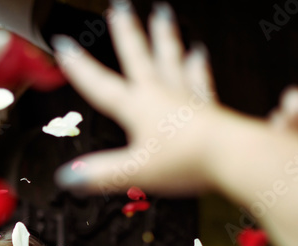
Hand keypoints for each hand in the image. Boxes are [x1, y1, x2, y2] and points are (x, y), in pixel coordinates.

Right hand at [50, 2, 226, 195]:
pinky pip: (200, 78)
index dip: (80, 67)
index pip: (101, 85)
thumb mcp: (134, 171)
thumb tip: (69, 177)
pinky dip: (197, 64)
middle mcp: (160, 95)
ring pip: (171, 58)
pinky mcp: (207, 105)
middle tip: (120, 8)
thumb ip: (99, 174)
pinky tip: (199, 54)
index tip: (66, 45)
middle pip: (139, 57)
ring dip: (164, 37)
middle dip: (127, 32)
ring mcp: (185, 96)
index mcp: (138, 108)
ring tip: (162, 15)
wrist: (232, 155)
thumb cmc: (187, 161)